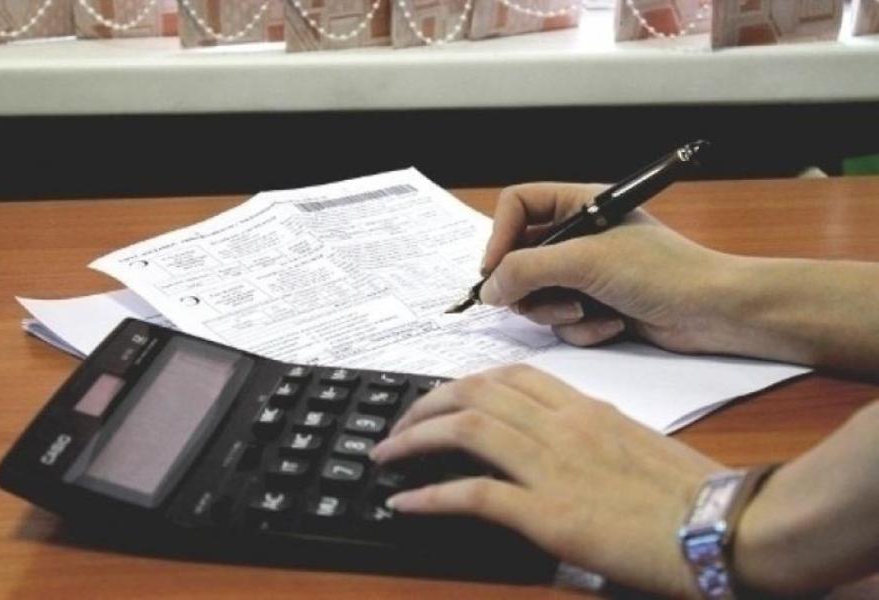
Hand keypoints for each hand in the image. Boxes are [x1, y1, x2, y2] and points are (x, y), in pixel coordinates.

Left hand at [370, 364, 721, 597]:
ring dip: (415, 439)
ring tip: (386, 453)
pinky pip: (473, 493)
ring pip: (465, 429)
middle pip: (475, 393)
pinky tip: (405, 501)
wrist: (722, 525)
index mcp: (584, 406)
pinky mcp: (549, 513)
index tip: (442, 397)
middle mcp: (561, 425)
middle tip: (401, 423)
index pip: (509, 376)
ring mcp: (552, 465)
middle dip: (427, 404)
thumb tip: (556, 447)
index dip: (464, 383)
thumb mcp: (634, 444)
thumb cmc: (690, 491)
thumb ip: (591, 435)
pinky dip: (430, 495)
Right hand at [478, 182, 735, 353]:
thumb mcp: (585, 262)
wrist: (711, 312)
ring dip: (557, 311)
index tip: (494, 272)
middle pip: (519, 257)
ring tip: (586, 311)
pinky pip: (561, 319)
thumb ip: (527, 270)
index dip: (499, 237)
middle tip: (541, 299)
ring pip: (536, 295)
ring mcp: (585, 272)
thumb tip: (488, 289)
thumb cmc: (661, 271)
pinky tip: (611, 324)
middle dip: (531, 286)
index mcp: (578, 205)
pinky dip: (581, 327)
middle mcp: (577, 236)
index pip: (517, 206)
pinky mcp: (594, 304)